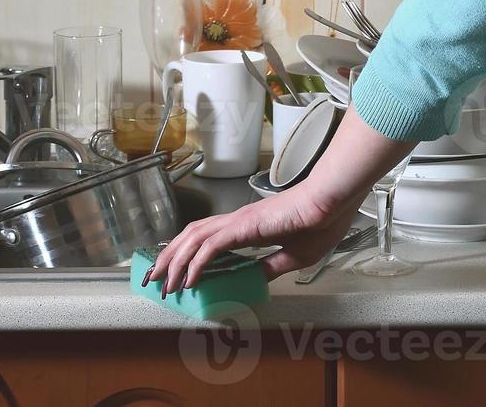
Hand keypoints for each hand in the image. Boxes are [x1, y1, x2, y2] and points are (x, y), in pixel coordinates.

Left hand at [144, 188, 356, 295]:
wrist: (331, 203)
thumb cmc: (321, 223)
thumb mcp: (294, 256)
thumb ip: (271, 266)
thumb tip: (255, 278)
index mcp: (248, 227)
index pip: (207, 238)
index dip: (187, 255)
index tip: (176, 275)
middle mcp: (236, 221)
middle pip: (190, 236)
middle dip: (169, 258)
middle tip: (154, 279)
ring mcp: (238, 222)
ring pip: (193, 239)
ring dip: (174, 261)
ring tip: (162, 282)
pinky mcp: (243, 227)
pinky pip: (211, 247)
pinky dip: (196, 263)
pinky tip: (189, 280)